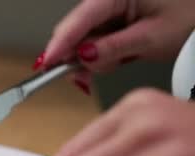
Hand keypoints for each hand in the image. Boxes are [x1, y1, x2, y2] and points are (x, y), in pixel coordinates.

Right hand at [32, 0, 194, 92]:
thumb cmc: (190, 15)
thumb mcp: (152, 37)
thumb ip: (114, 48)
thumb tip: (83, 56)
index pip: (79, 19)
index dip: (60, 44)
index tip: (46, 64)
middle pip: (76, 30)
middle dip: (78, 55)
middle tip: (85, 78)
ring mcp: (110, 8)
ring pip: (84, 38)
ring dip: (95, 57)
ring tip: (122, 59)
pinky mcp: (113, 18)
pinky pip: (95, 39)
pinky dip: (102, 54)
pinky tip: (119, 55)